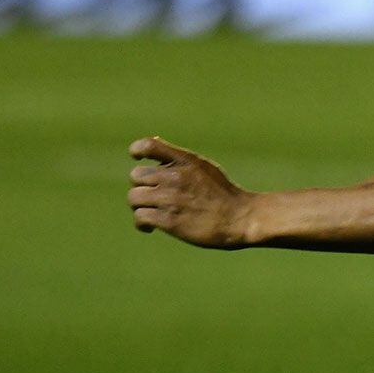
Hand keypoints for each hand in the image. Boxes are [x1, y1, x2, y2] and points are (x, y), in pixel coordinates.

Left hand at [127, 136, 252, 248]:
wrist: (239, 218)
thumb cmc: (222, 194)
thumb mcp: (204, 167)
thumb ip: (180, 160)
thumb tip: (153, 151)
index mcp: (185, 160)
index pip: (149, 145)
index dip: (137, 150)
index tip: (137, 157)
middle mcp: (175, 176)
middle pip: (136, 176)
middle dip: (141, 186)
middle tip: (152, 197)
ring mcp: (171, 198)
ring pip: (134, 198)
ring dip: (139, 206)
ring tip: (150, 212)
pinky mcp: (169, 221)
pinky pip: (140, 217)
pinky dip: (141, 223)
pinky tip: (150, 227)